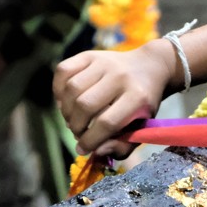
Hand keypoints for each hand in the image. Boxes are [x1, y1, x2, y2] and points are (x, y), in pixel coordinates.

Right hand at [53, 39, 176, 157]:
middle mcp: (120, 76)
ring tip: (72, 119)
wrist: (148, 67)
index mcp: (138, 97)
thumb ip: (123, 146)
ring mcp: (103, 62)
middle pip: (85, 105)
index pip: (107, 122)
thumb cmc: (142, 104)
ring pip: (71, 88)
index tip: (83, 149)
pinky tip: (66, 101)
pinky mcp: (89, 54)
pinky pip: (63, 70)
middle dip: (76, 126)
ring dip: (66, 110)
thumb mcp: (141, 127)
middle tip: (78, 132)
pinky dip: (58, 89)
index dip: (90, 140)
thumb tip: (98, 151)